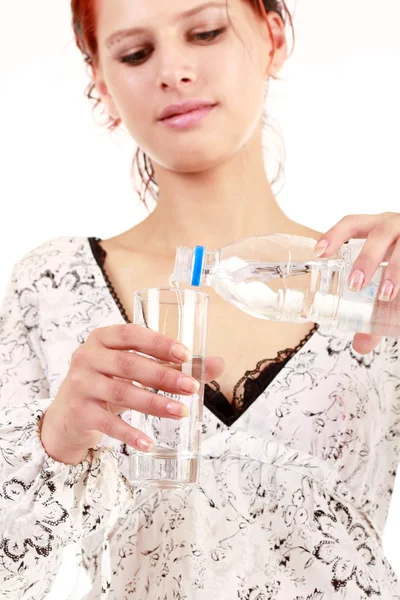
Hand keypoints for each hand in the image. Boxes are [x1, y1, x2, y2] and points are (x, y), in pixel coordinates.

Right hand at [40, 323, 223, 464]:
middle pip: (129, 364)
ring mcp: (80, 385)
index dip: (159, 343)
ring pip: (121, 393)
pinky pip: (108, 424)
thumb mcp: (135, 369)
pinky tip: (149, 442)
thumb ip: (172, 364)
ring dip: (154, 403)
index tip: (186, 354)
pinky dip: (130, 433)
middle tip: (192, 387)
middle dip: (164, 376)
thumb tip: (217, 364)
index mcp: (103, 338)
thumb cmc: (108, 382)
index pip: (131, 334)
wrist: (69, 414)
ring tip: (181, 412)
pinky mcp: (79, 412)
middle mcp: (87, 357)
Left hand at [314, 212, 399, 353]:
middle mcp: (394, 226)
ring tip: (386, 295)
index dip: (334, 235)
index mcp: (375, 228)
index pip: (351, 223)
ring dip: (395, 271)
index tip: (319, 253)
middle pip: (378, 235)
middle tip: (354, 285)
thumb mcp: (385, 277)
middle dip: (366, 259)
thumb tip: (360, 346)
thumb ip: (372, 310)